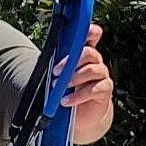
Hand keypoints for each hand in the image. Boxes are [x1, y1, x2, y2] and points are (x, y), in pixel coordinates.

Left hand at [54, 22, 113, 140]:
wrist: (80, 114)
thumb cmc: (68, 91)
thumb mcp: (60, 76)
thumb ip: (56, 66)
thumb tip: (41, 58)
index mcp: (85, 55)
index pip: (92, 36)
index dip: (89, 31)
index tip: (80, 31)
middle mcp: (96, 62)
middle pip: (89, 53)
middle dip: (71, 61)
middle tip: (55, 72)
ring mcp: (102, 75)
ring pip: (92, 70)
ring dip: (74, 77)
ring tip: (59, 88)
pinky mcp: (105, 90)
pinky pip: (94, 89)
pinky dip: (78, 96)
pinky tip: (66, 101)